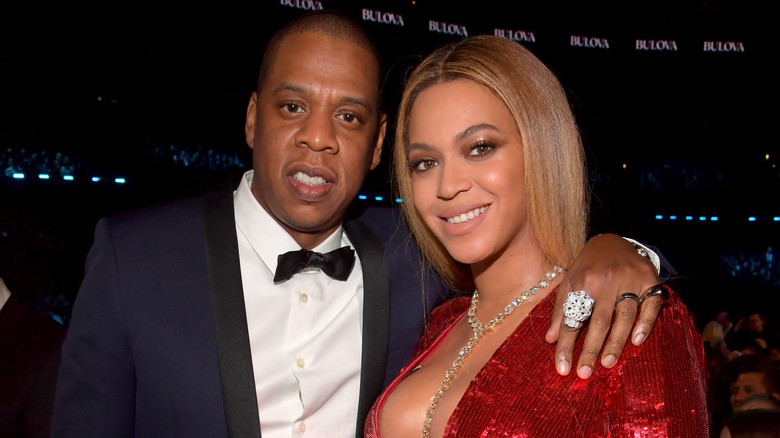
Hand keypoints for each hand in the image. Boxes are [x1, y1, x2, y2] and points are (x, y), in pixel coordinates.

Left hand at [545, 234, 660, 377]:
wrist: (614, 239)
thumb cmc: (588, 266)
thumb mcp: (569, 281)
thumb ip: (560, 309)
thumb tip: (551, 339)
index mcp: (583, 280)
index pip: (572, 318)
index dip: (566, 344)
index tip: (562, 368)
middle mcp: (606, 280)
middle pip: (599, 321)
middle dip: (590, 349)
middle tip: (584, 373)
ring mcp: (630, 279)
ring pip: (624, 316)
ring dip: (616, 342)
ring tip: (607, 363)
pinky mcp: (650, 280)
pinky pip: (650, 306)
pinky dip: (644, 324)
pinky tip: (637, 342)